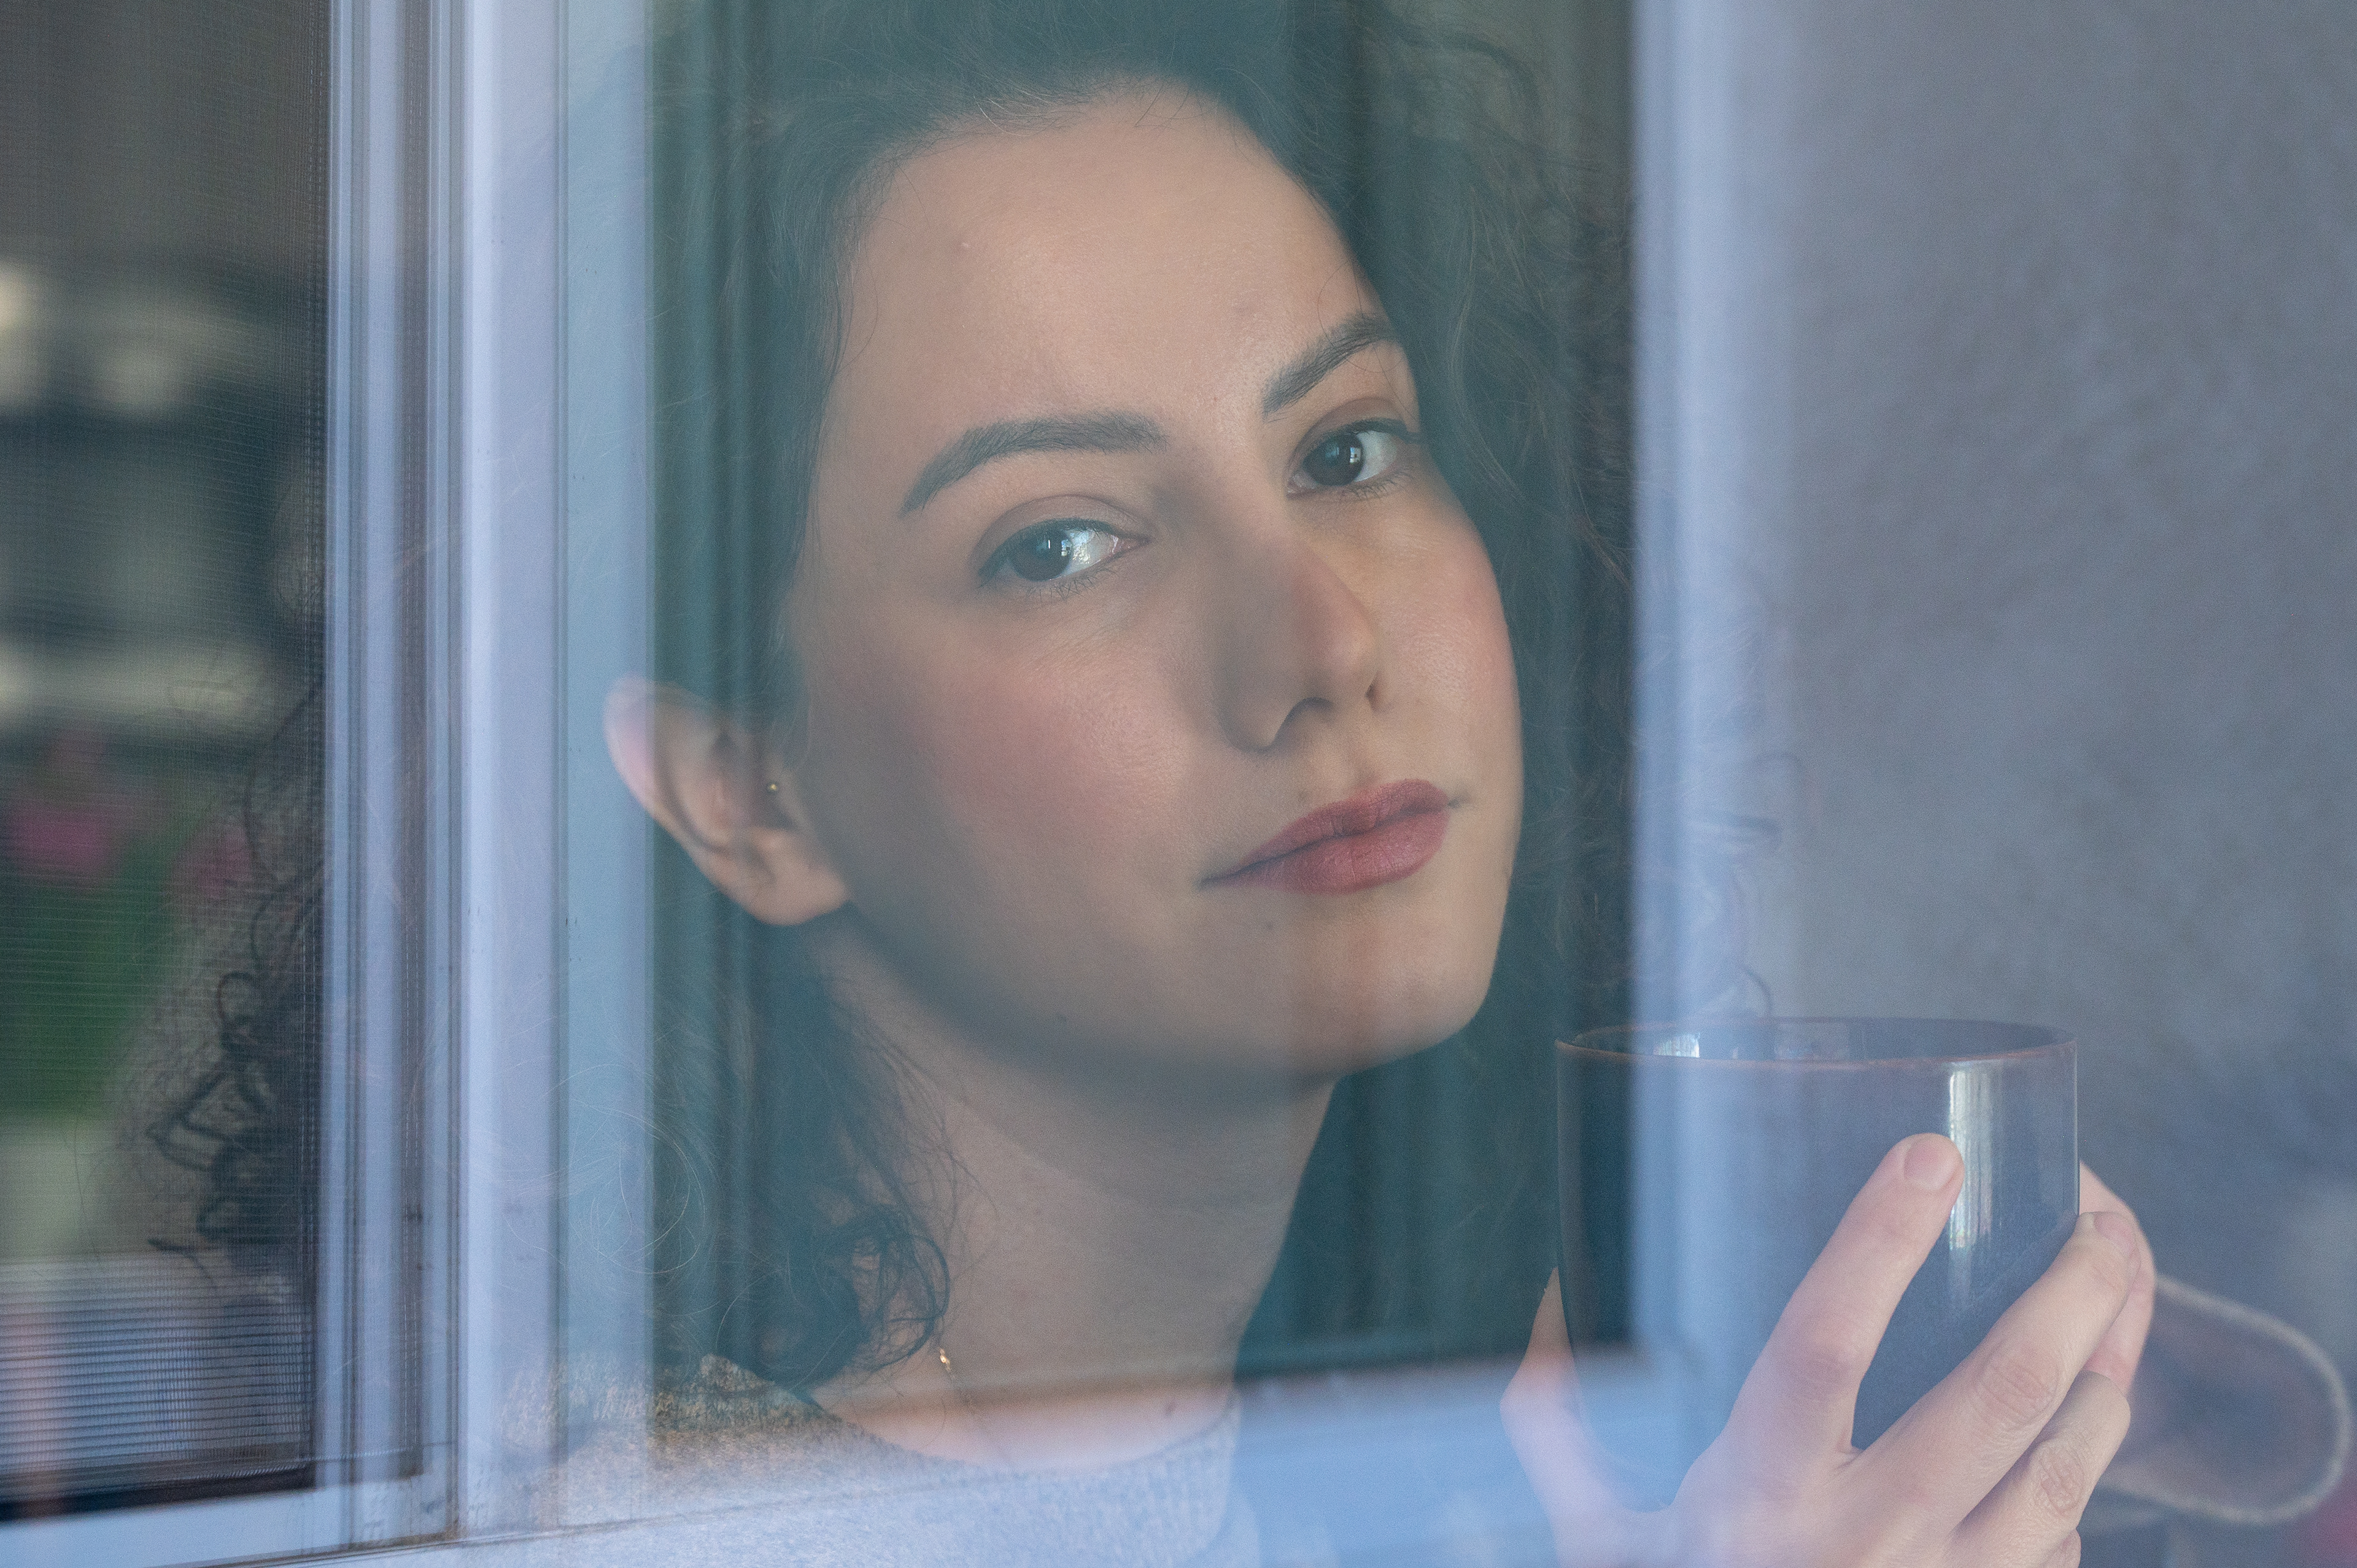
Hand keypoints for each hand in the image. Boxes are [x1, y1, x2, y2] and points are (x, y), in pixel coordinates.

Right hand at [1504, 1135, 2156, 1566]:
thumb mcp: (1593, 1536)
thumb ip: (1565, 1430)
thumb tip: (1547, 1313)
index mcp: (1759, 1495)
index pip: (1823, 1342)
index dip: (1877, 1243)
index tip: (1930, 1155)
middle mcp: (1865, 1539)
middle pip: (1997, 1394)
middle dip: (2068, 1294)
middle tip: (2098, 1220)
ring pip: (2064, 1467)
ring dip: (2108, 1377)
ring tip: (2121, 1304)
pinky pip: (2062, 1545)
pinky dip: (2083, 1474)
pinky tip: (2087, 1422)